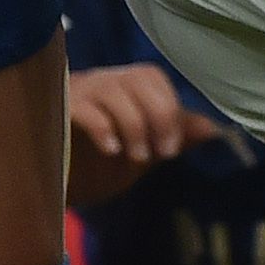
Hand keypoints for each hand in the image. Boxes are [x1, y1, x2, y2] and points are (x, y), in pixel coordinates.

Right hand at [65, 63, 219, 205]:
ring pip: (113, 89)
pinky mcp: (57, 111)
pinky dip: (102, 127)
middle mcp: (100, 83)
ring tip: (137, 158)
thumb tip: (214, 129)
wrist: (50, 187)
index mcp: (121, 89)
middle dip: (158, 115)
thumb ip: (173, 137)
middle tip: (162, 154)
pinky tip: (111, 150)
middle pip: (138, 78)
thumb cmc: (96, 163)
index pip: (151, 77)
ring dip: (134, 124)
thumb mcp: (141, 152)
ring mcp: (77, 94)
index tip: (173, 148)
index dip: (168, 108)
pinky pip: (82, 106)